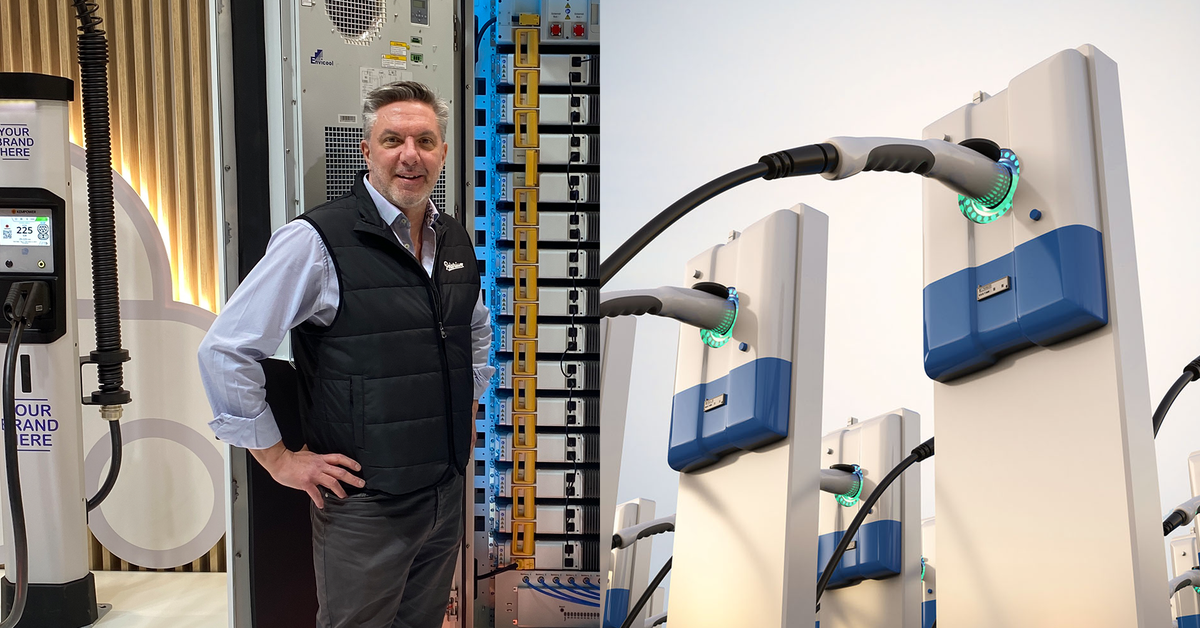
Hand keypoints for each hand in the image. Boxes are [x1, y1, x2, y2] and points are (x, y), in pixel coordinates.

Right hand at [250, 441, 364, 508]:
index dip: (350, 463)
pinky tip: (322, 505)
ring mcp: (313, 474)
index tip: (358, 468)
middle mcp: (319, 466)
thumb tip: (310, 448)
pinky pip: (315, 493)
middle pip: (340, 471)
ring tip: (344, 496)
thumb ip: (311, 453)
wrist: (279, 461)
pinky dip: (319, 500)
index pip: (339, 458)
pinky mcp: (306, 482)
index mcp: (320, 458)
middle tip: (361, 484)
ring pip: (332, 482)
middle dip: (352, 478)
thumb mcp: (305, 452)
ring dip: (340, 490)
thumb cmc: (291, 458)